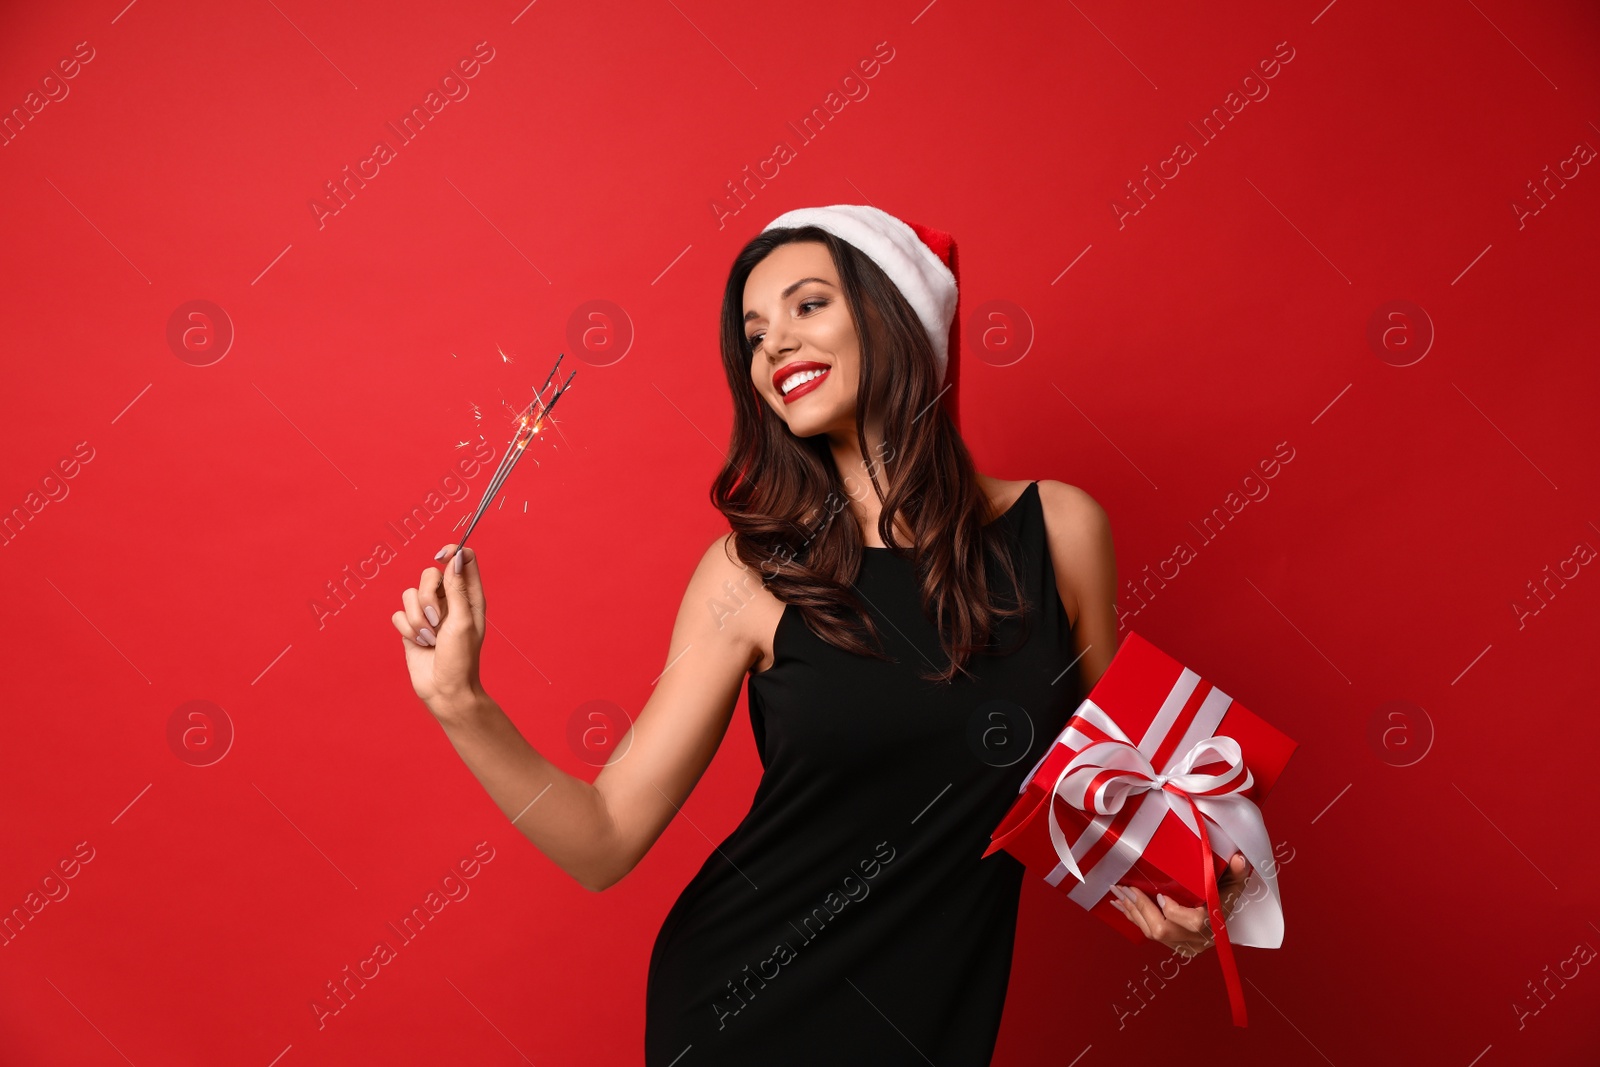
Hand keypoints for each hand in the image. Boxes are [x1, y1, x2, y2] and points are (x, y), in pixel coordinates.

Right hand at [391, 544, 487, 720]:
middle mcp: (449, 601)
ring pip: (409, 594)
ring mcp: (429, 613)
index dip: (452, 552)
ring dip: (418, 619)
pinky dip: (407, 630)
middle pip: (429, 573)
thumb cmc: (460, 658)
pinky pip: (398, 613)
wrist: (444, 690)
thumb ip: (457, 588)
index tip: (441, 556)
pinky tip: (420, 644)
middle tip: (437, 620)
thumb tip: (455, 556)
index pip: (462, 559)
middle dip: (428, 596)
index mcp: (470, 596)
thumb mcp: (462, 621)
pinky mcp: (412, 626)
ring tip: (430, 638)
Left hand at [1107, 851, 1250, 957]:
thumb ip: (1235, 873)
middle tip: (1126, 888)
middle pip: (1164, 930)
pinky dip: (1134, 917)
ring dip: (1133, 912)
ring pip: (1152, 933)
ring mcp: (1183, 945)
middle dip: (1142, 908)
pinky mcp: (1172, 945)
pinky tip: (1121, 905)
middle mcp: (1198, 940)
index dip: (1173, 911)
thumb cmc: (1226, 899)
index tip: (1160, 895)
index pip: (1193, 923)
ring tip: (1118, 893)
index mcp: (1213, 925)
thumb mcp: (1232, 885)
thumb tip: (1238, 859)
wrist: (1222, 920)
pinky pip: (1149, 933)